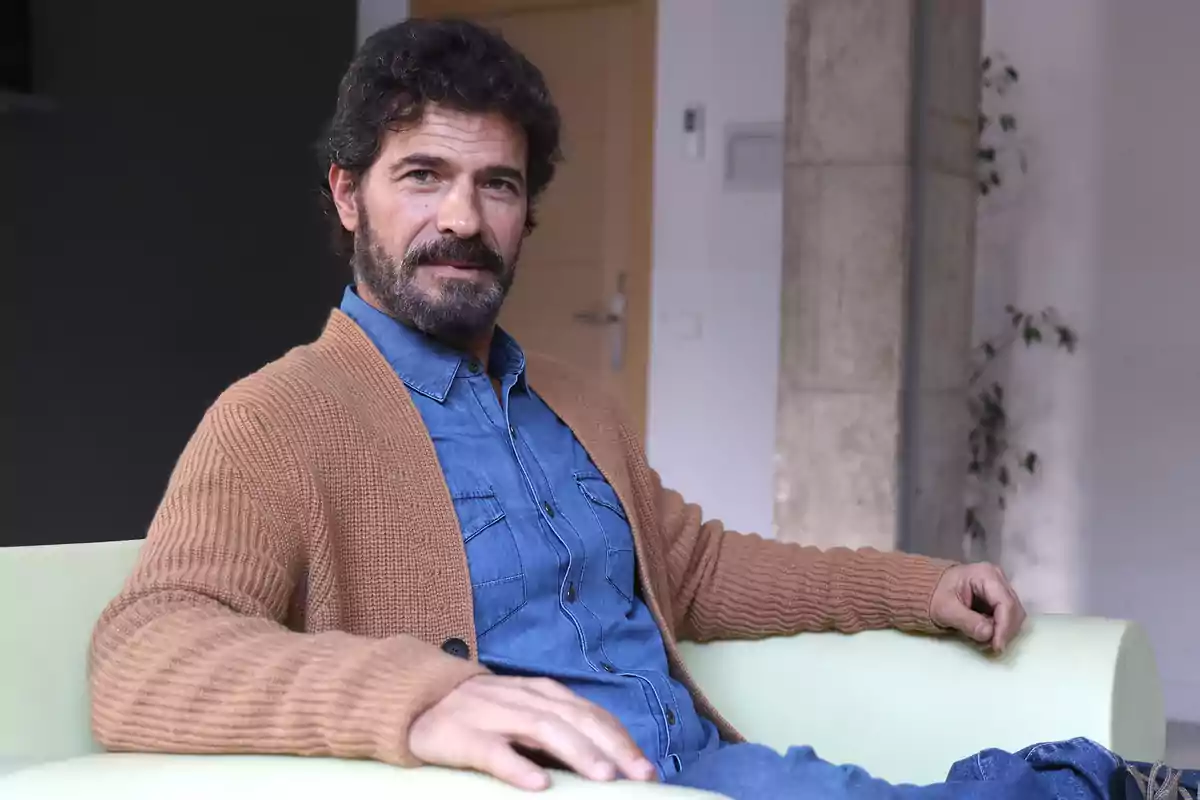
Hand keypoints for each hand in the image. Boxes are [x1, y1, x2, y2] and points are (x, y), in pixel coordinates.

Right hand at [409, 674, 656, 790]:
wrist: (415, 700)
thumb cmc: (480, 714)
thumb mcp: (523, 712)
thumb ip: (558, 727)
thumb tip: (606, 759)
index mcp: (540, 692)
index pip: (590, 713)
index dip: (620, 738)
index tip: (646, 767)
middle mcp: (522, 698)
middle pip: (575, 719)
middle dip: (612, 747)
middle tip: (639, 776)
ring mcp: (492, 715)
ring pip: (543, 729)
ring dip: (577, 752)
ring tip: (603, 777)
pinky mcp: (462, 736)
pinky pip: (493, 752)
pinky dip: (517, 766)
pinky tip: (538, 784)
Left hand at [930, 563, 1025, 651]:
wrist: (927, 589)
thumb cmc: (934, 596)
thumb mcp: (945, 610)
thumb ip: (967, 621)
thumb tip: (989, 635)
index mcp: (986, 575)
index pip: (1005, 603)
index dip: (1005, 627)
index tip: (997, 647)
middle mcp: (998, 578)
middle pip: (1014, 610)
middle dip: (1004, 631)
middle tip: (989, 647)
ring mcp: (1000, 588)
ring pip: (1014, 615)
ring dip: (1002, 632)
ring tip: (983, 641)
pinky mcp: (998, 599)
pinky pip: (1007, 617)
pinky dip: (999, 629)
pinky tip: (985, 634)